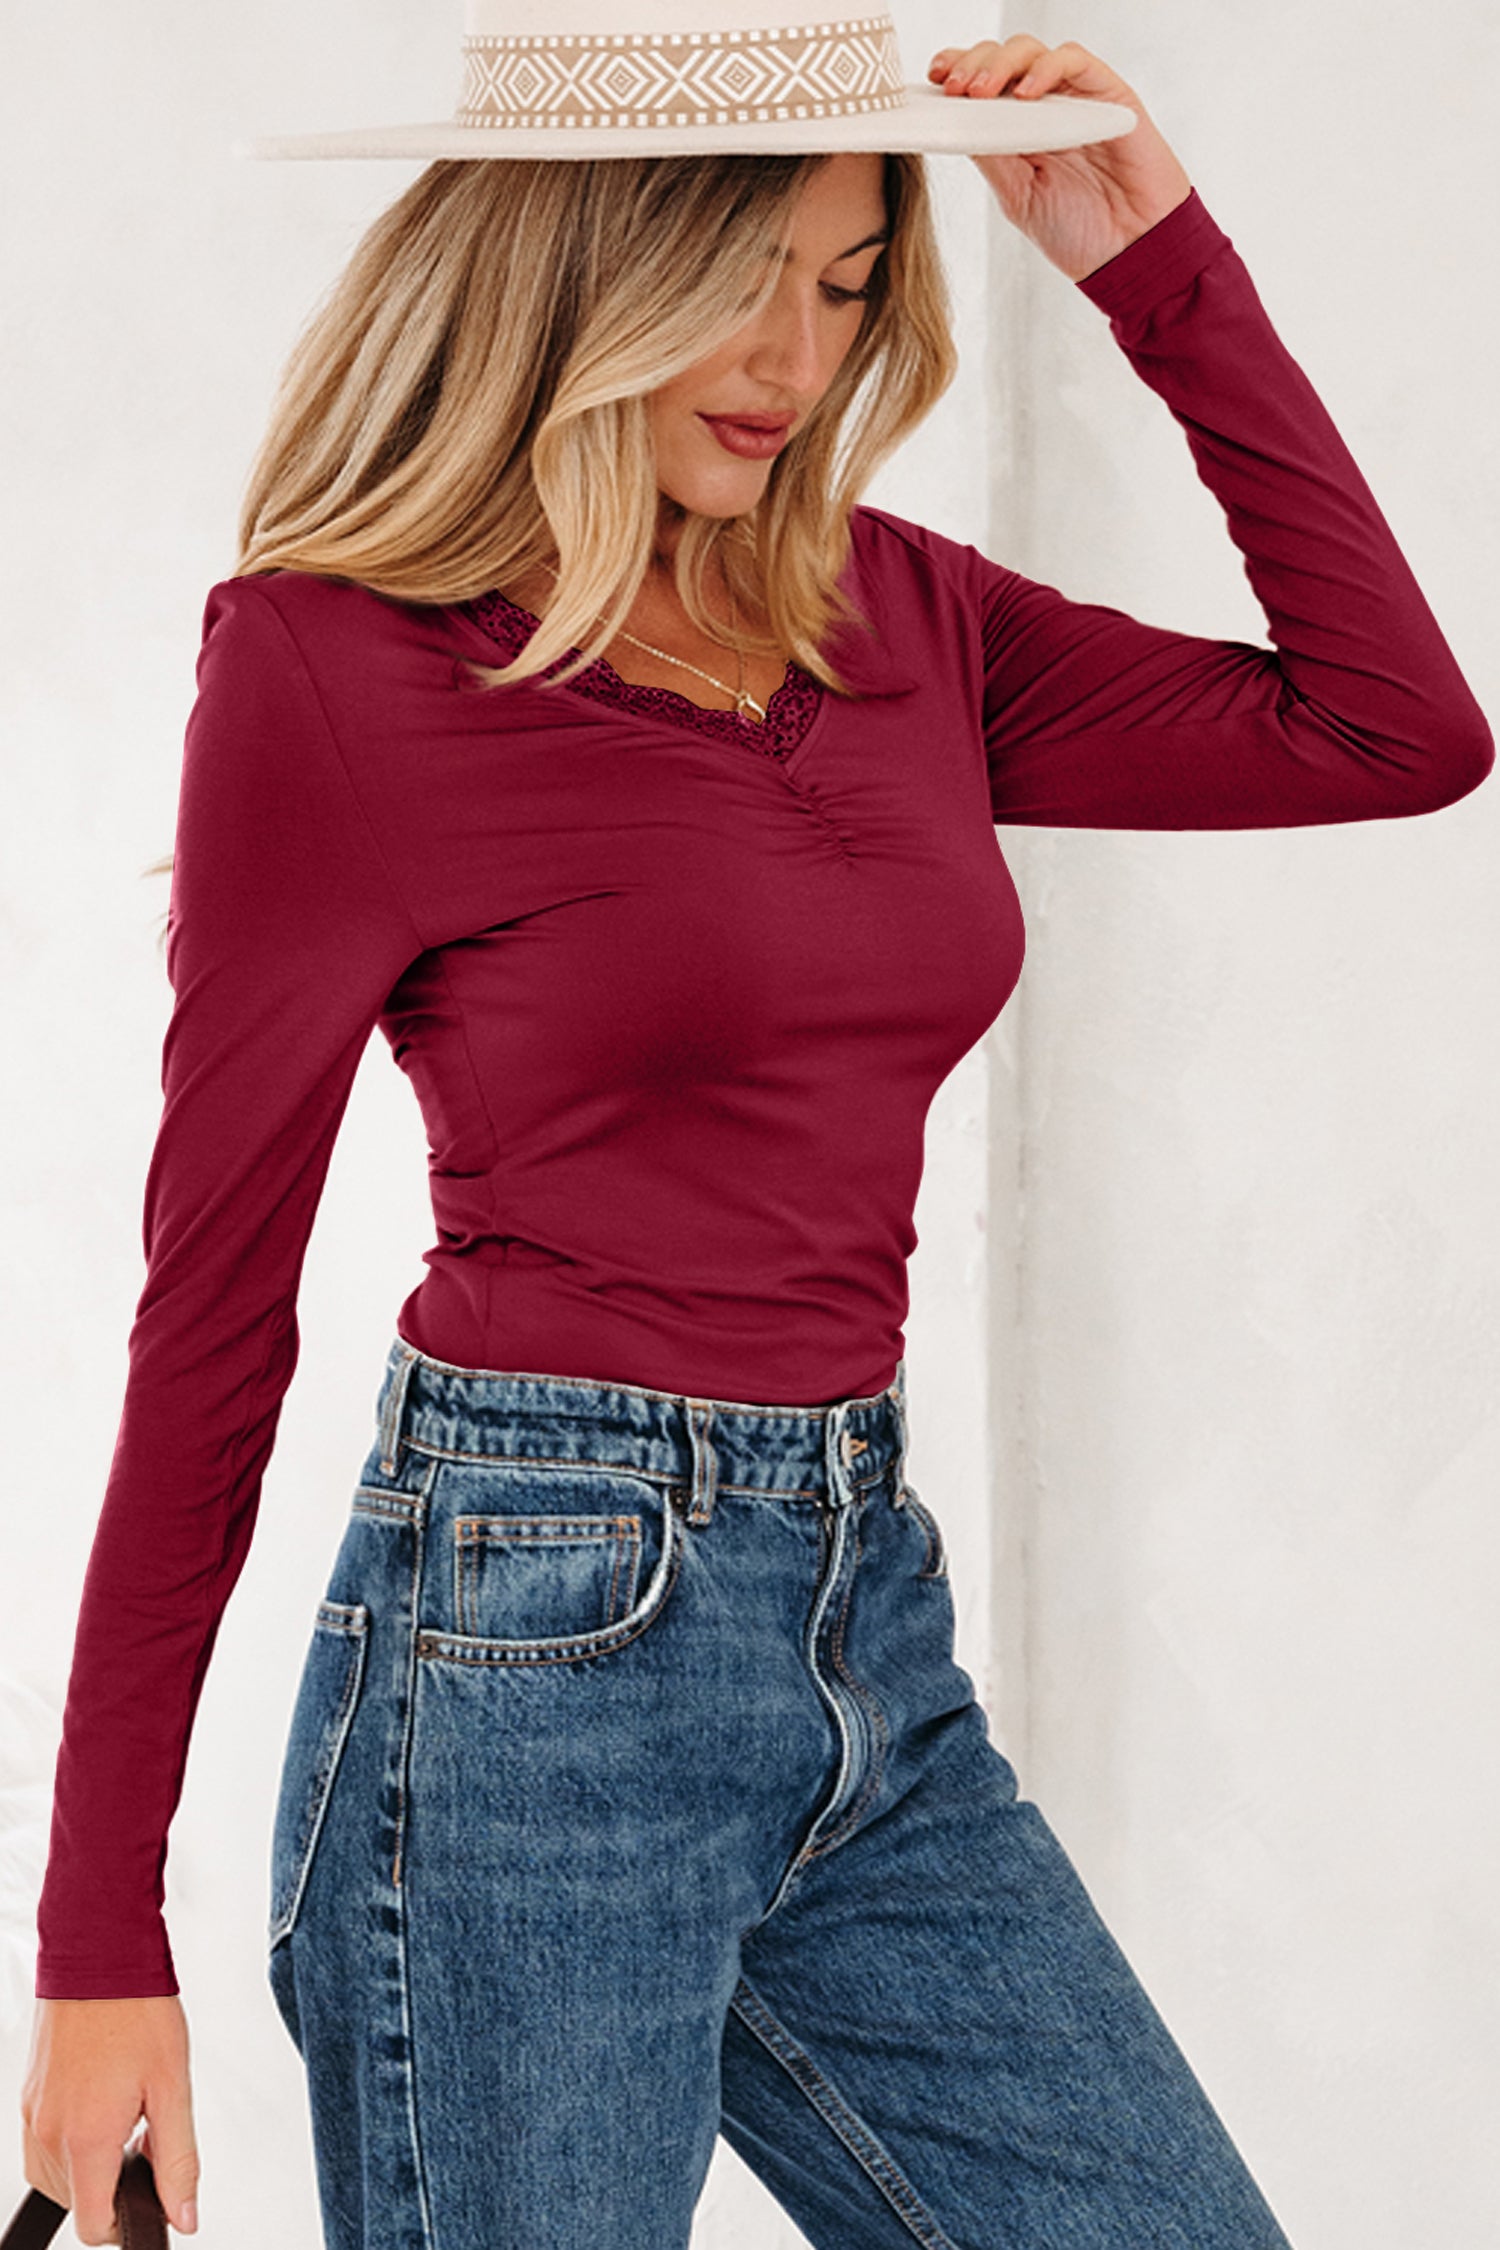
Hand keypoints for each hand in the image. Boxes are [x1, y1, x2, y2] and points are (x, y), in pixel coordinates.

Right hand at [21, 1996, 198, 2242]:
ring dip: (92, 2166)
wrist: (98, 1954)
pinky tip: (103, 2105)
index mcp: (87, 2137)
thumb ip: (178, 2160)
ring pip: (57, 2177)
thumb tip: (184, 2217)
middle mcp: (50, 2133)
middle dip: (113, 2185)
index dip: (126, 2222)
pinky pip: (44, 2146)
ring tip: (127, 2116)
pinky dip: (73, 2142)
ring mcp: (33, 2115)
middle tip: (146, 2137)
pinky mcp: (28, 2098)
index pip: (94, 2225)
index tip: (149, 2194)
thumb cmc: (136, 2009)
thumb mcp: (173, 2086)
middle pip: (77, 2202)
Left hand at [929, 35, 1193, 280]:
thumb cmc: (1078, 232)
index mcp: (1018, 130)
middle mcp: (1044, 106)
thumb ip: (991, 156)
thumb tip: (954, 122)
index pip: (982, 85)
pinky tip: (1027, 92)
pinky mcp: (1108, 93)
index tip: (933, 80)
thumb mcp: (1018, 197)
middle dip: (972, 65)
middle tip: (954, 87)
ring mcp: (1075, 97)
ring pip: (1032, 52)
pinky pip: (1074, 62)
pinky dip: (1047, 69)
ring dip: (1001, 64)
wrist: (1132, 253)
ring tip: (982, 91)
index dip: (957, 72)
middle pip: (1001, 60)